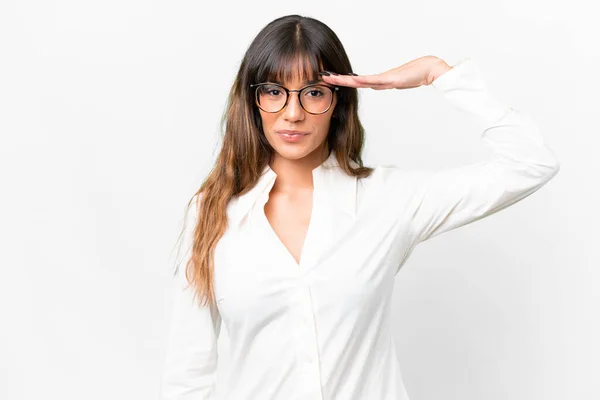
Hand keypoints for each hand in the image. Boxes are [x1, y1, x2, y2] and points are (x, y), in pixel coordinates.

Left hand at [320, 55, 451, 89]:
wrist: (430, 69)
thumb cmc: (417, 74)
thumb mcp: (398, 82)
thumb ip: (388, 84)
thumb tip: (379, 85)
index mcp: (379, 81)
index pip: (358, 83)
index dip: (344, 82)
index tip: (332, 81)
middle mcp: (378, 79)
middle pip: (354, 81)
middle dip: (338, 80)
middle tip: (323, 77)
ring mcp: (383, 79)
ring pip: (359, 80)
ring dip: (344, 80)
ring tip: (330, 78)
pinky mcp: (390, 79)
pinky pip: (372, 81)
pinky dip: (361, 82)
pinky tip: (352, 81)